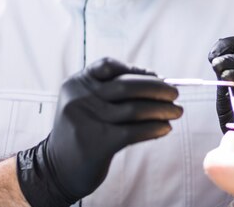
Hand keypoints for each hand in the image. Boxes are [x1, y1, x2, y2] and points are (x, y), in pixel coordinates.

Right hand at [16, 58, 182, 206]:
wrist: (57, 169)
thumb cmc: (82, 131)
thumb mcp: (86, 103)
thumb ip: (111, 90)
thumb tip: (156, 80)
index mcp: (76, 82)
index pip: (109, 65)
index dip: (136, 70)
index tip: (157, 76)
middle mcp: (79, 98)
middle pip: (126, 86)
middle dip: (156, 88)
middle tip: (175, 93)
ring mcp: (87, 119)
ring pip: (134, 109)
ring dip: (161, 109)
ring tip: (176, 111)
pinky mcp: (97, 143)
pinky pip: (134, 131)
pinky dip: (153, 128)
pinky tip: (165, 128)